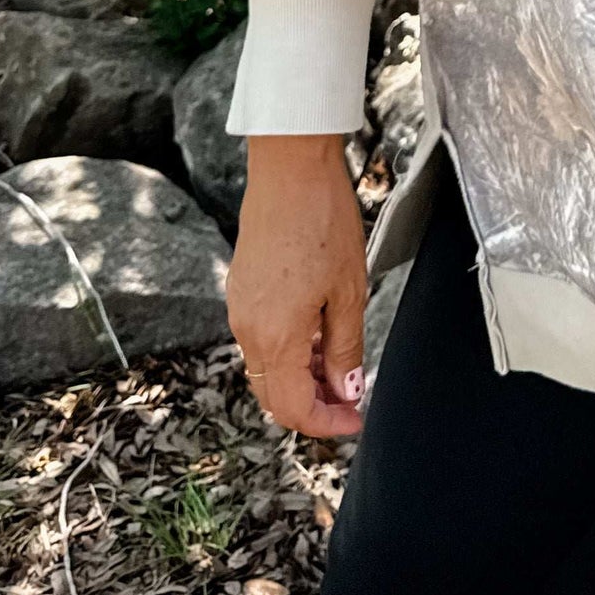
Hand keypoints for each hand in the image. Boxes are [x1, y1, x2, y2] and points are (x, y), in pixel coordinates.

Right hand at [227, 134, 368, 435]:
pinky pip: (261, 339)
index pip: (293, 408)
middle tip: (350, 397)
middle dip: (313, 405)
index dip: (326, 424)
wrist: (290, 169)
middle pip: (274, 395)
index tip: (355, 421)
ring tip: (340, 359)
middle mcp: (248, 329)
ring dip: (301, 377)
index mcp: (275, 336)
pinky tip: (318, 331)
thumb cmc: (323, 221)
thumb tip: (347, 392)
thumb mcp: (348, 291)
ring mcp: (240, 308)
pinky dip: (288, 350)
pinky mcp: (241, 289)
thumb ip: (345, 348)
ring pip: (267, 369)